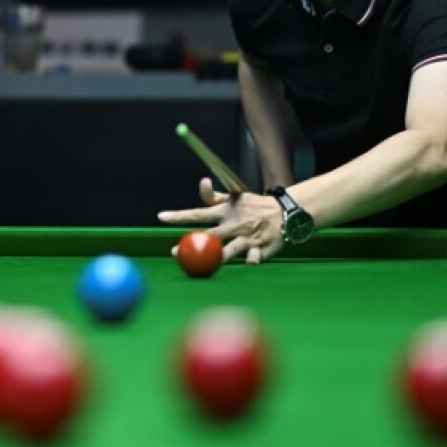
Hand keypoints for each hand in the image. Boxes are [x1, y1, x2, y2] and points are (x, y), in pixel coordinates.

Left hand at [158, 178, 285, 264]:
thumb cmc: (254, 206)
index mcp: (225, 211)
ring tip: (205, 265)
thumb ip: (213, 196)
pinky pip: (255, 256)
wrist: (285, 212)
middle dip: (192, 244)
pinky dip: (252, 259)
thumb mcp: (234, 197)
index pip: (197, 213)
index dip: (179, 215)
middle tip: (175, 252)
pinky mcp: (262, 248)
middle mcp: (234, 225)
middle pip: (209, 236)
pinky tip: (250, 262)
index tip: (161, 216)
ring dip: (217, 257)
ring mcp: (247, 237)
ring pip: (230, 250)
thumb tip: (201, 181)